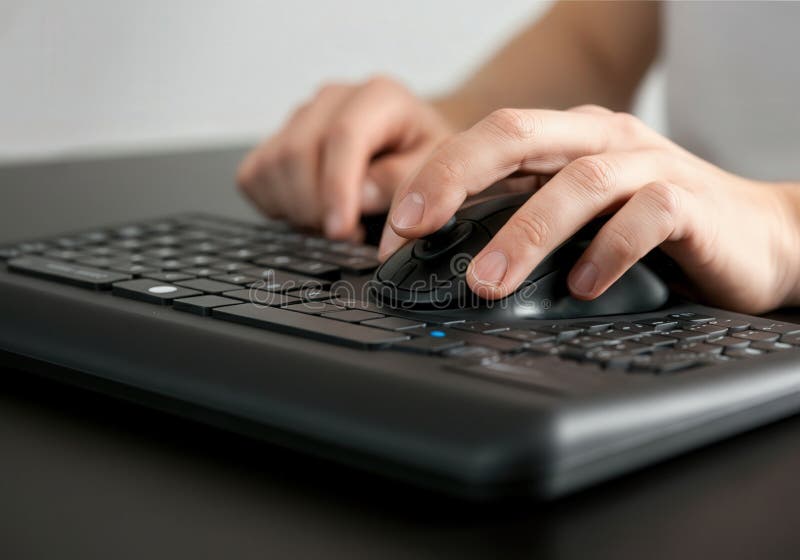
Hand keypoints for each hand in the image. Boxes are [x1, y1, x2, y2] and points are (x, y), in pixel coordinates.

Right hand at [237, 76, 453, 239]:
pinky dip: (275, 205)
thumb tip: (362, 197)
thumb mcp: (438, 168)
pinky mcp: (275, 140)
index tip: (340, 229)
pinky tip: (311, 210)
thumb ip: (407, 181)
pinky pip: (253, 178)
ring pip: (271, 167)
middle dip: (316, 207)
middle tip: (346, 235)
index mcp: (378, 97)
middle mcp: (332, 100)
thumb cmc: (424, 156)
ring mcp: (299, 118)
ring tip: (334, 222)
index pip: (343, 135)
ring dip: (297, 210)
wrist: (410, 144)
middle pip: (297, 153)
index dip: (337, 188)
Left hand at [379, 105, 799, 313]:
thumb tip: (450, 263)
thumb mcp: (576, 219)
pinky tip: (581, 286)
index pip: (483, 142)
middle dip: (454, 178)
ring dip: (524, 234)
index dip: (432, 179)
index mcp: (563, 140)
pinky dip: (606, 252)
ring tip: (487, 283)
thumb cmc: (655, 227)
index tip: (395, 233)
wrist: (757, 235)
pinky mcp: (688, 202)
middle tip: (413, 229)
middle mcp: (598, 140)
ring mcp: (645, 165)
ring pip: (575, 183)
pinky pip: (643, 218)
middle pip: (514, 135)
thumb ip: (525, 223)